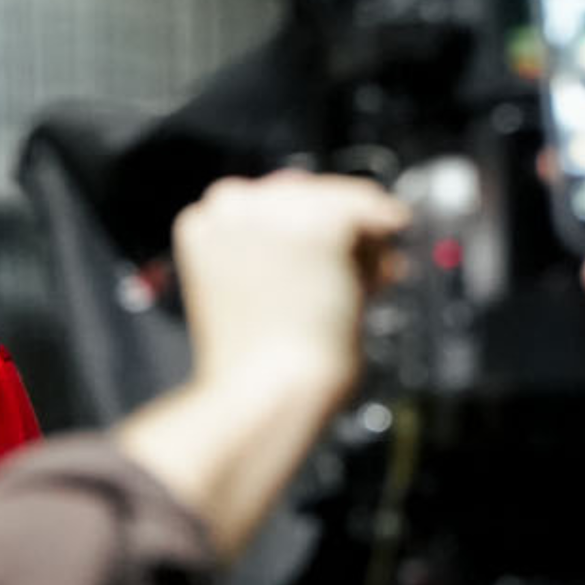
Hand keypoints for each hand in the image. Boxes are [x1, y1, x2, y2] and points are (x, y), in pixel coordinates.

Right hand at [114, 171, 409, 560]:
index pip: (263, 204)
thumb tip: (336, 241)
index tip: (323, 258)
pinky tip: (377, 282)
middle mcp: (233, 204)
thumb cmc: (253, 365)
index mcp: (201, 223)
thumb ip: (275, 260)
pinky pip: (374, 215)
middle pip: (304, 195)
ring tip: (367, 285)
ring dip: (362, 242)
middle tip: (361, 273)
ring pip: (341, 203)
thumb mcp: (245, 297)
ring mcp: (279, 209)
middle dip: (336, 232)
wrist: (266, 390)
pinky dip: (384, 248)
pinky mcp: (327, 222)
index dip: (300, 232)